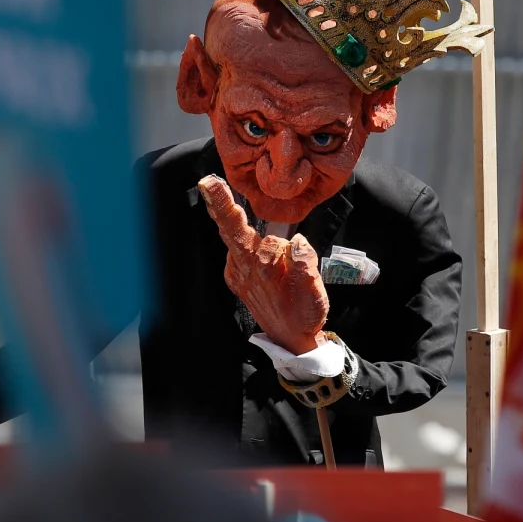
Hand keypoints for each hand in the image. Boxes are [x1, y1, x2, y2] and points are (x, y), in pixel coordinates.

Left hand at [198, 176, 327, 354]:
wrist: (291, 339)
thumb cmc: (303, 313)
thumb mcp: (312, 292)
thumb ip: (304, 265)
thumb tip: (295, 240)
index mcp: (259, 269)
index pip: (240, 231)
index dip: (225, 206)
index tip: (211, 185)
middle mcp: (243, 269)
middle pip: (232, 230)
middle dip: (222, 204)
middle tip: (210, 182)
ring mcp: (238, 272)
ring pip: (242, 239)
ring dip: (246, 227)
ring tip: (269, 243)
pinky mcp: (238, 275)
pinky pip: (242, 249)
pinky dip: (248, 242)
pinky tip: (265, 249)